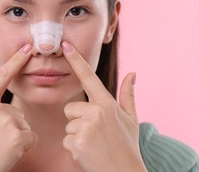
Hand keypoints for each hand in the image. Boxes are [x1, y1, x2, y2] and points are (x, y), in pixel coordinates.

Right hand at [0, 44, 37, 171]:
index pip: (1, 76)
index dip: (16, 61)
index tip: (27, 47)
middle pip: (16, 112)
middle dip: (11, 126)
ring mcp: (5, 121)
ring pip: (24, 124)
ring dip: (17, 136)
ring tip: (0, 146)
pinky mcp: (17, 136)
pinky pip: (31, 136)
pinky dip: (25, 146)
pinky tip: (10, 152)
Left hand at [62, 41, 146, 171]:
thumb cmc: (128, 147)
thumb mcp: (131, 120)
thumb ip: (128, 95)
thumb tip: (133, 73)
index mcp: (108, 104)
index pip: (89, 77)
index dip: (76, 60)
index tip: (65, 45)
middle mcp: (97, 111)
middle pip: (71, 108)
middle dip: (78, 121)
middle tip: (95, 135)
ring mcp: (86, 126)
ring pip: (68, 125)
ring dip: (76, 136)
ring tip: (94, 145)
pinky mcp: (77, 141)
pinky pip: (66, 140)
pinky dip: (74, 149)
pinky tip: (88, 154)